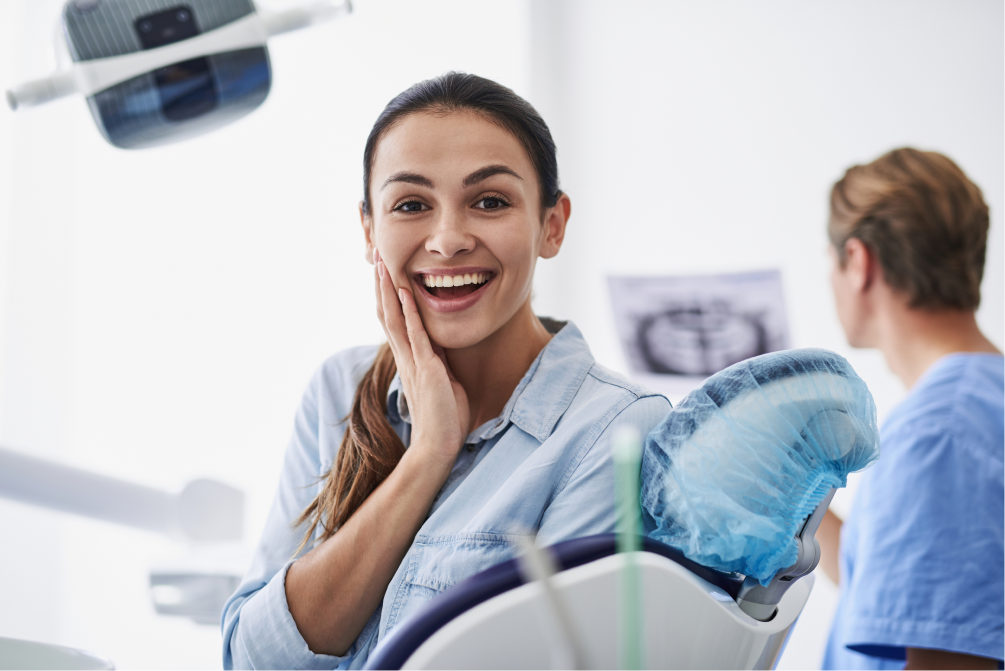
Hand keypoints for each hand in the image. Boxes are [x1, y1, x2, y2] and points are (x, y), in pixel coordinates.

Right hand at [374, 250, 469, 466]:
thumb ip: (438, 362)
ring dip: (389, 292)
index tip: (385, 273)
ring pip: (394, 320)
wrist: (438, 446)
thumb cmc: (444, 419)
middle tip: (376, 259)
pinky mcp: (426, 368)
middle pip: (387, 315)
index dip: (387, 296)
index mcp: (410, 360)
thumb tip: (441, 347)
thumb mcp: (443, 380)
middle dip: (381, 286)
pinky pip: (416, 335)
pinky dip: (409, 312)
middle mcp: (406, 357)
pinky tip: (405, 293)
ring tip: (383, 266)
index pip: (393, 321)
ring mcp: (414, 362)